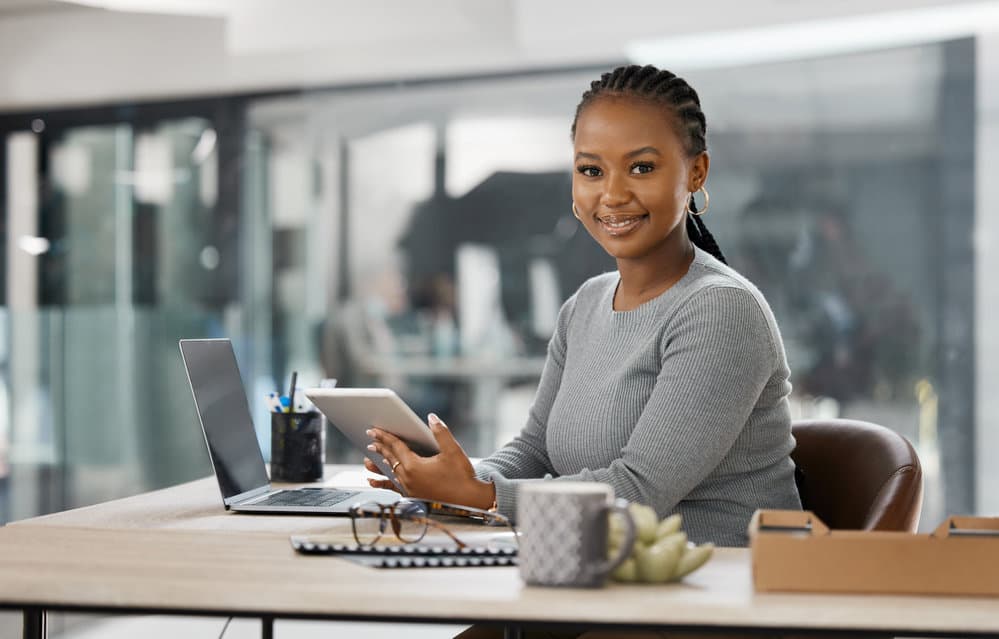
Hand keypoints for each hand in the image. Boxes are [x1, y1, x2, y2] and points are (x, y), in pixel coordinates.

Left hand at [364, 413, 494, 509]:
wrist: (469, 501)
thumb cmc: (462, 477)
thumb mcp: (453, 451)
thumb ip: (441, 432)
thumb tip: (431, 417)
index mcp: (414, 466)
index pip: (395, 446)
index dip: (384, 436)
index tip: (374, 430)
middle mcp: (408, 479)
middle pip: (390, 459)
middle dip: (379, 448)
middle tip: (370, 439)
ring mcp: (409, 489)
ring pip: (389, 473)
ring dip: (379, 465)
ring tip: (368, 461)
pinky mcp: (413, 497)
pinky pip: (393, 488)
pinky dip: (383, 483)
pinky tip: (374, 482)